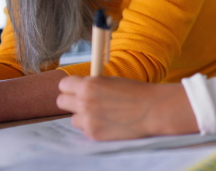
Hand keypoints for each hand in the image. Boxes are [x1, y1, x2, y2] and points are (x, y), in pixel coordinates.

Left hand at [57, 76, 198, 139]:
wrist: (153, 110)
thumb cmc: (137, 93)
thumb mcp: (112, 81)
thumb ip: (93, 84)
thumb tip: (80, 88)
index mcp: (88, 85)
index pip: (63, 85)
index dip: (71, 86)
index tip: (78, 89)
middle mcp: (84, 102)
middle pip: (61, 101)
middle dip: (72, 101)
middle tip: (86, 102)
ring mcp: (88, 120)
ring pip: (74, 118)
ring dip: (84, 116)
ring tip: (103, 114)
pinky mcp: (94, 134)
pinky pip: (85, 130)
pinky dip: (95, 127)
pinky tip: (110, 123)